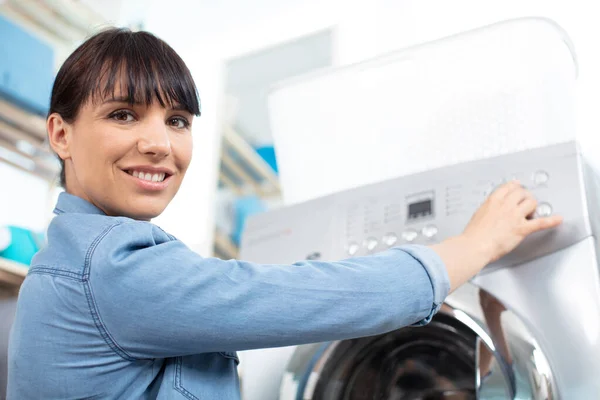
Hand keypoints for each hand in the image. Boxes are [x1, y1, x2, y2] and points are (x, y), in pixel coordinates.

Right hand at [430, 180, 562, 290]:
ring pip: (531, 203)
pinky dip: (551, 221)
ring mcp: (514, 216)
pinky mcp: (521, 228)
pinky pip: (540, 222)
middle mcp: (505, 205)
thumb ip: (488, 209)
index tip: (518, 187)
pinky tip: (557, 219)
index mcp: (493, 201)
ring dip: (533, 206)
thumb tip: (492, 210)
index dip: (516, 187)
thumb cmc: (473, 234)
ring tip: (532, 211)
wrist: (474, 245)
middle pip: (522, 192)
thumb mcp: (478, 214)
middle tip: (526, 201)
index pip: (509, 187)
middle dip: (525, 196)